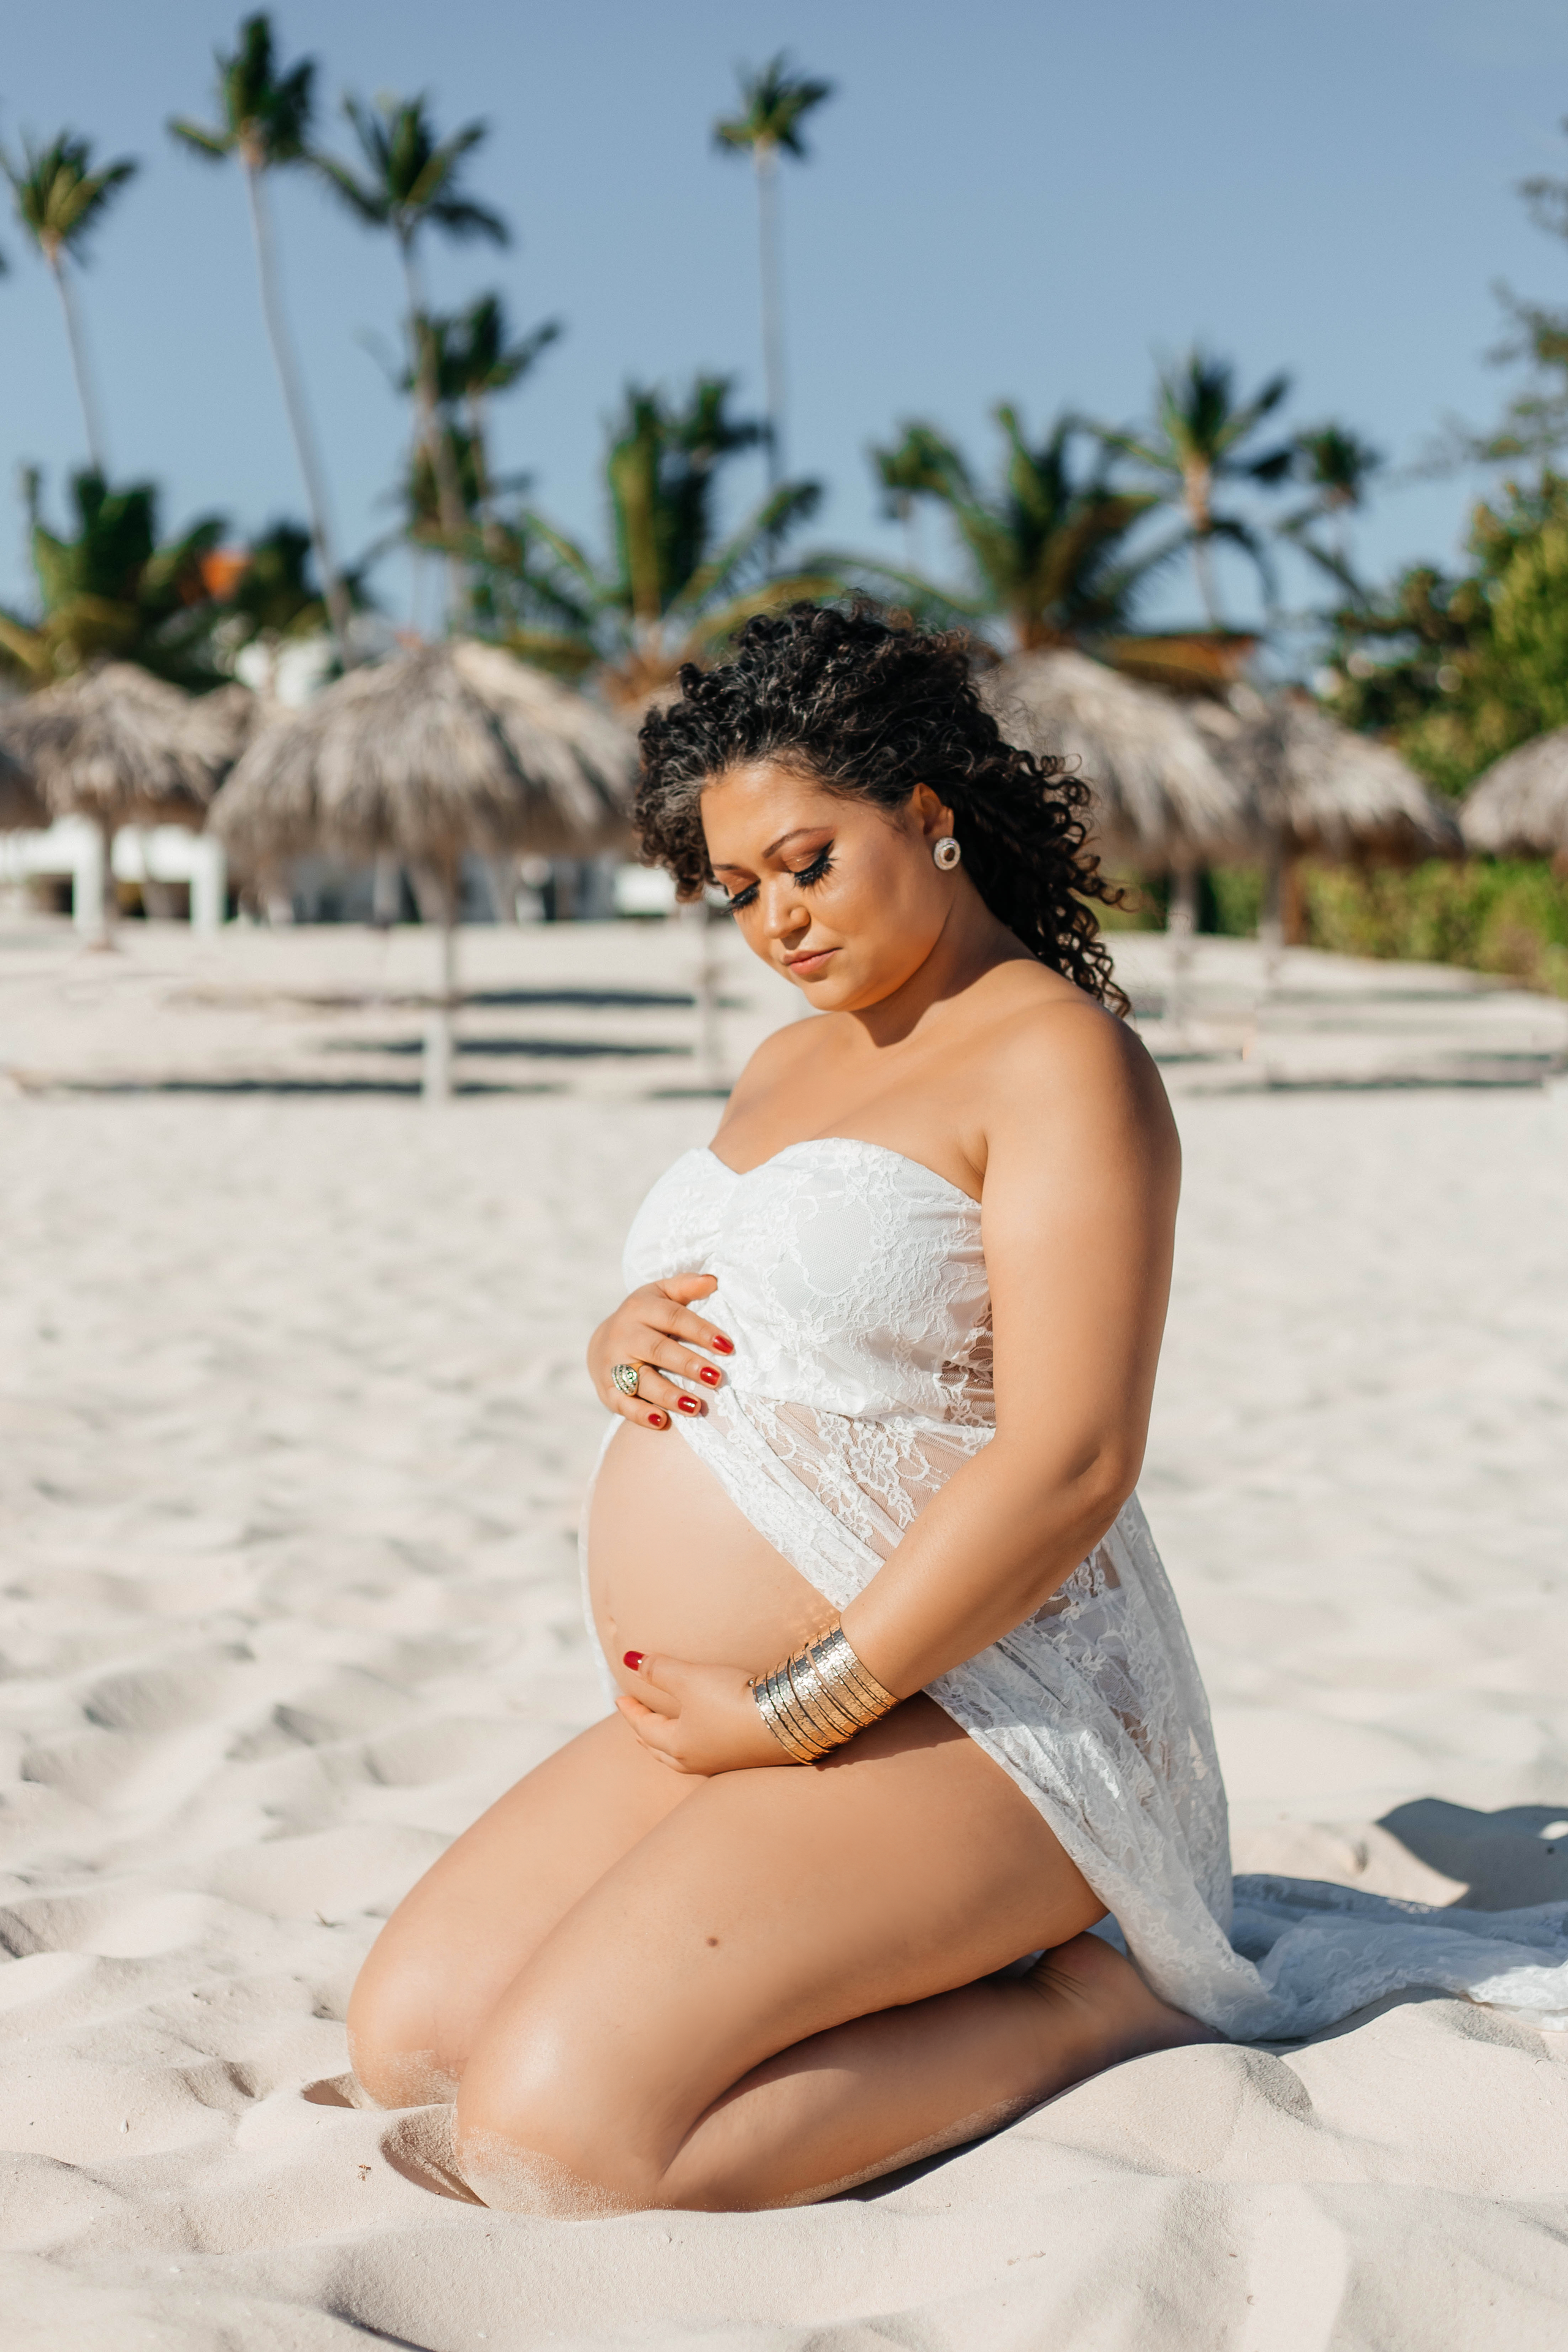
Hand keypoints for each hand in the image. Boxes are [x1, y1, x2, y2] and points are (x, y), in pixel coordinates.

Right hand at [588, 1273, 733, 1431]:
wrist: (603, 1342)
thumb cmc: (646, 1317)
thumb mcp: (662, 1294)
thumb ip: (687, 1286)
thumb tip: (713, 1281)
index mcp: (641, 1308)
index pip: (675, 1318)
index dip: (701, 1332)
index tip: (728, 1347)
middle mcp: (625, 1334)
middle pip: (658, 1350)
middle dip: (688, 1364)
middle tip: (716, 1378)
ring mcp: (613, 1363)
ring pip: (641, 1380)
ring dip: (668, 1394)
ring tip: (695, 1407)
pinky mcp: (607, 1389)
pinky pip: (623, 1403)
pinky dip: (640, 1414)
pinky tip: (662, 1421)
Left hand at [615, 1651, 787, 1773]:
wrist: (786, 1719)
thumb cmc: (731, 1699)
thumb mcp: (690, 1678)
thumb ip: (659, 1669)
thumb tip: (629, 1660)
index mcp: (678, 1744)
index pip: (644, 1728)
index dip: (630, 1710)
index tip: (620, 1697)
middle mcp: (697, 1760)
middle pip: (660, 1750)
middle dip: (646, 1734)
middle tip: (636, 1721)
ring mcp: (722, 1762)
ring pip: (683, 1757)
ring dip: (669, 1745)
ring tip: (666, 1733)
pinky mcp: (744, 1757)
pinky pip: (707, 1755)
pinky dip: (694, 1745)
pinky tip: (706, 1737)